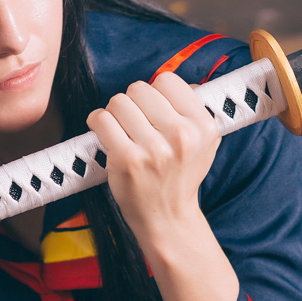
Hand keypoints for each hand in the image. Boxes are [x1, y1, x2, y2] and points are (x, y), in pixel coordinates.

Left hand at [85, 71, 238, 300]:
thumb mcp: (203, 143)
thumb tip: (167, 82)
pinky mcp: (128, 160)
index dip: (155, 94)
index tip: (152, 111)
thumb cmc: (179, 177)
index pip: (168, 81)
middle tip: (134, 125)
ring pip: (118, 102)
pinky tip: (106, 136)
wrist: (168, 219)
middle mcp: (182, 136)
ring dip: (114, 114)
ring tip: (121, 132)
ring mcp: (154, 149)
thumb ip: (191, 111)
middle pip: (140, 89)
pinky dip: (98, 123)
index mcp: (204, 126)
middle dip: (132, 104)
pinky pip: (101, 119)